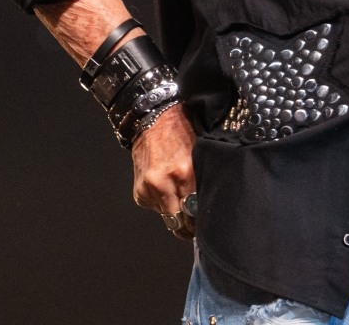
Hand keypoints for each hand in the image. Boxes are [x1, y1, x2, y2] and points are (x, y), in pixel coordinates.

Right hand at [132, 103, 196, 240]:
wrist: (152, 121)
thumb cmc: (181, 133)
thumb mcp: (199, 153)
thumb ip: (202, 181)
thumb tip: (210, 206)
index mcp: (185, 173)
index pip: (195, 212)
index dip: (201, 222)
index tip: (206, 226)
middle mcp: (164, 183)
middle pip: (179, 222)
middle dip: (188, 227)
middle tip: (196, 228)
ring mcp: (149, 189)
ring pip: (166, 217)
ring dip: (174, 212)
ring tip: (179, 196)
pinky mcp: (139, 192)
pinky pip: (154, 207)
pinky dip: (161, 202)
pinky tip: (165, 186)